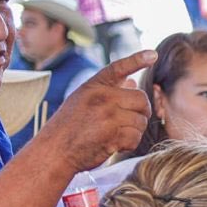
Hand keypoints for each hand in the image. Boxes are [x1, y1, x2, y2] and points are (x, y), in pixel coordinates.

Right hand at [35, 51, 155, 170]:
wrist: (53, 152)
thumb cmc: (68, 128)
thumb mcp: (83, 102)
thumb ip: (107, 92)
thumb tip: (132, 81)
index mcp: (93, 87)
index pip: (118, 68)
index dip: (137, 60)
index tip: (153, 54)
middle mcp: (101, 97)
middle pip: (141, 99)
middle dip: (141, 112)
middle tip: (131, 121)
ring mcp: (107, 115)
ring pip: (141, 120)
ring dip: (134, 131)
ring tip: (116, 135)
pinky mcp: (112, 135)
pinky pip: (135, 137)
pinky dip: (129, 144)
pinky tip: (115, 145)